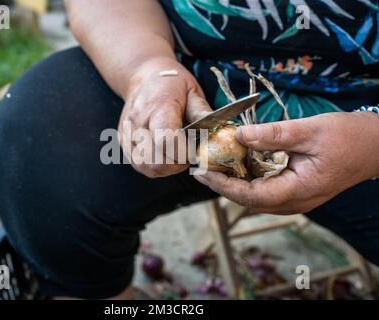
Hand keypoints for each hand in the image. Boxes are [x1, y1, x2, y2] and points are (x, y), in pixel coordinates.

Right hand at [118, 57, 211, 177]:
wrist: (143, 77)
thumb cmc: (171, 82)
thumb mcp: (191, 90)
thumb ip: (202, 112)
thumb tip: (218, 131)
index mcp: (157, 106)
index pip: (166, 140)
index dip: (184, 153)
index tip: (195, 151)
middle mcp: (137, 122)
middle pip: (156, 159)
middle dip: (177, 164)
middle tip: (187, 154)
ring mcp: (127, 134)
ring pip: (146, 166)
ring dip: (165, 168)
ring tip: (176, 155)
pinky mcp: (123, 142)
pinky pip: (139, 165)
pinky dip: (155, 166)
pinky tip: (165, 155)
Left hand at [195, 112, 378, 213]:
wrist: (375, 146)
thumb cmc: (348, 138)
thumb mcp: (309, 131)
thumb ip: (273, 135)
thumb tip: (239, 136)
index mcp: (298, 191)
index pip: (251, 196)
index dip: (223, 186)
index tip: (202, 173)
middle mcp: (294, 202)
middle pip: (249, 199)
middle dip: (223, 185)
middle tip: (201, 168)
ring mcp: (295, 199)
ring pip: (256, 196)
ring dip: (233, 182)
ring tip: (212, 165)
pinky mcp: (295, 191)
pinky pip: (265, 189)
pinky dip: (248, 178)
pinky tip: (237, 163)